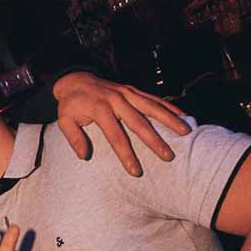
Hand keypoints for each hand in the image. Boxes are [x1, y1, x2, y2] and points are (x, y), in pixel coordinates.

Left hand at [53, 72, 189, 176]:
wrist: (75, 79)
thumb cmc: (71, 104)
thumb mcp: (64, 120)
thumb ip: (74, 138)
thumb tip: (84, 156)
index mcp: (99, 109)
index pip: (115, 136)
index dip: (126, 154)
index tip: (136, 171)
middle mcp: (116, 100)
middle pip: (139, 122)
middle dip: (154, 140)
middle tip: (168, 156)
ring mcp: (126, 93)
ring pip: (151, 106)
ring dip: (169, 119)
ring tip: (185, 132)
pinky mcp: (132, 90)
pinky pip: (153, 98)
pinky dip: (168, 106)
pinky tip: (182, 115)